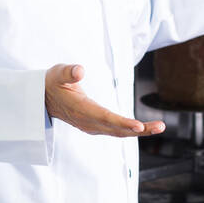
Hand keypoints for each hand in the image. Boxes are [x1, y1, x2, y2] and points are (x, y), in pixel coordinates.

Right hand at [45, 64, 164, 137]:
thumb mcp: (57, 73)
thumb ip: (68, 72)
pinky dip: (130, 130)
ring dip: (139, 131)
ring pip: (118, 132)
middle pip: (117, 129)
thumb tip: (80, 70)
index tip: (138, 126)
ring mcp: (91, 126)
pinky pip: (115, 131)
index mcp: (80, 109)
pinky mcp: (95, 126)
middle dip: (139, 129)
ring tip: (159, 126)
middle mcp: (87, 121)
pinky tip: (144, 128)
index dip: (122, 122)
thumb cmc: (52, 82)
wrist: (42, 98)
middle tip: (160, 126)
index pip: (104, 118)